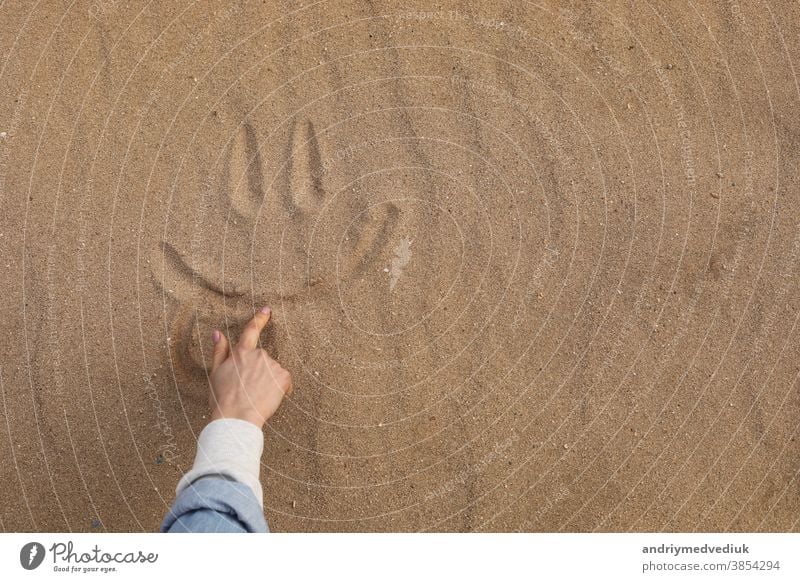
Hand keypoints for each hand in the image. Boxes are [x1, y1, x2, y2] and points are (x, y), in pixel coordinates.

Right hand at [208, 307, 292, 427]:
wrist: (236, 419)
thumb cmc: (222, 399)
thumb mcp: (215, 373)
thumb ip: (219, 351)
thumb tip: (217, 332)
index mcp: (241, 353)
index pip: (251, 331)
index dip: (260, 319)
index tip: (267, 310)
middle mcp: (258, 355)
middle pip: (262, 359)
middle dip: (258, 371)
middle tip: (248, 389)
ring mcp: (272, 365)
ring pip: (273, 371)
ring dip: (269, 380)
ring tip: (256, 396)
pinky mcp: (284, 377)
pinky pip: (285, 381)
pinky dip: (281, 389)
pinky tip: (270, 399)